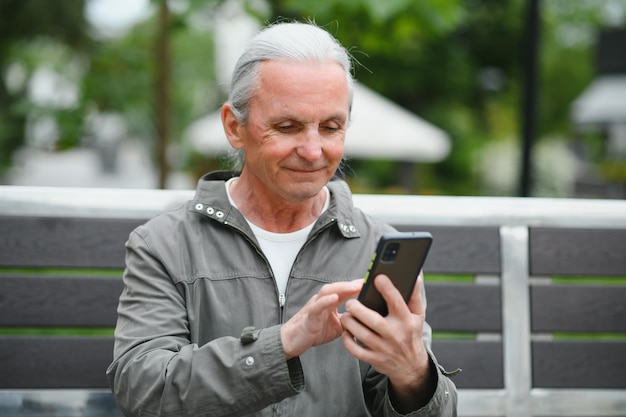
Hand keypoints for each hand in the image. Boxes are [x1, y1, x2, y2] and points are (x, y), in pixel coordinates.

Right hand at [281, 280, 361, 358]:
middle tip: (367, 282)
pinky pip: (317, 306)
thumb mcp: (337, 326)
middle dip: (353, 284)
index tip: (372, 283)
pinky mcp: (309, 315)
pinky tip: (334, 298)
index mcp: (329, 302)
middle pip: (338, 286)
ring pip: (327, 291)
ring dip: (342, 288)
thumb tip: (366, 319)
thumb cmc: (313, 331)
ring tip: (355, 287)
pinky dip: (326, 301)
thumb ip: (349, 320)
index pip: (345, 290)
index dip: (358, 286)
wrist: (292, 340)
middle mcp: (322, 300)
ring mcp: (314, 306)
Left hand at [341, 274, 433, 410]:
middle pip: (373, 320)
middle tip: (350, 302)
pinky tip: (346, 332)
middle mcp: (395, 335)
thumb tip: (414, 277)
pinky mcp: (375, 359)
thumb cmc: (412, 334)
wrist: (412, 366)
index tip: (377, 278)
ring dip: (350, 323)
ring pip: (362, 334)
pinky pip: (356, 351)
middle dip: (358, 309)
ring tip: (346, 315)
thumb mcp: (417, 315)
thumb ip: (414, 296)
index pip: (396, 302)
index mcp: (406, 321)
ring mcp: (384, 348)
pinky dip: (348, 341)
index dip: (387, 288)